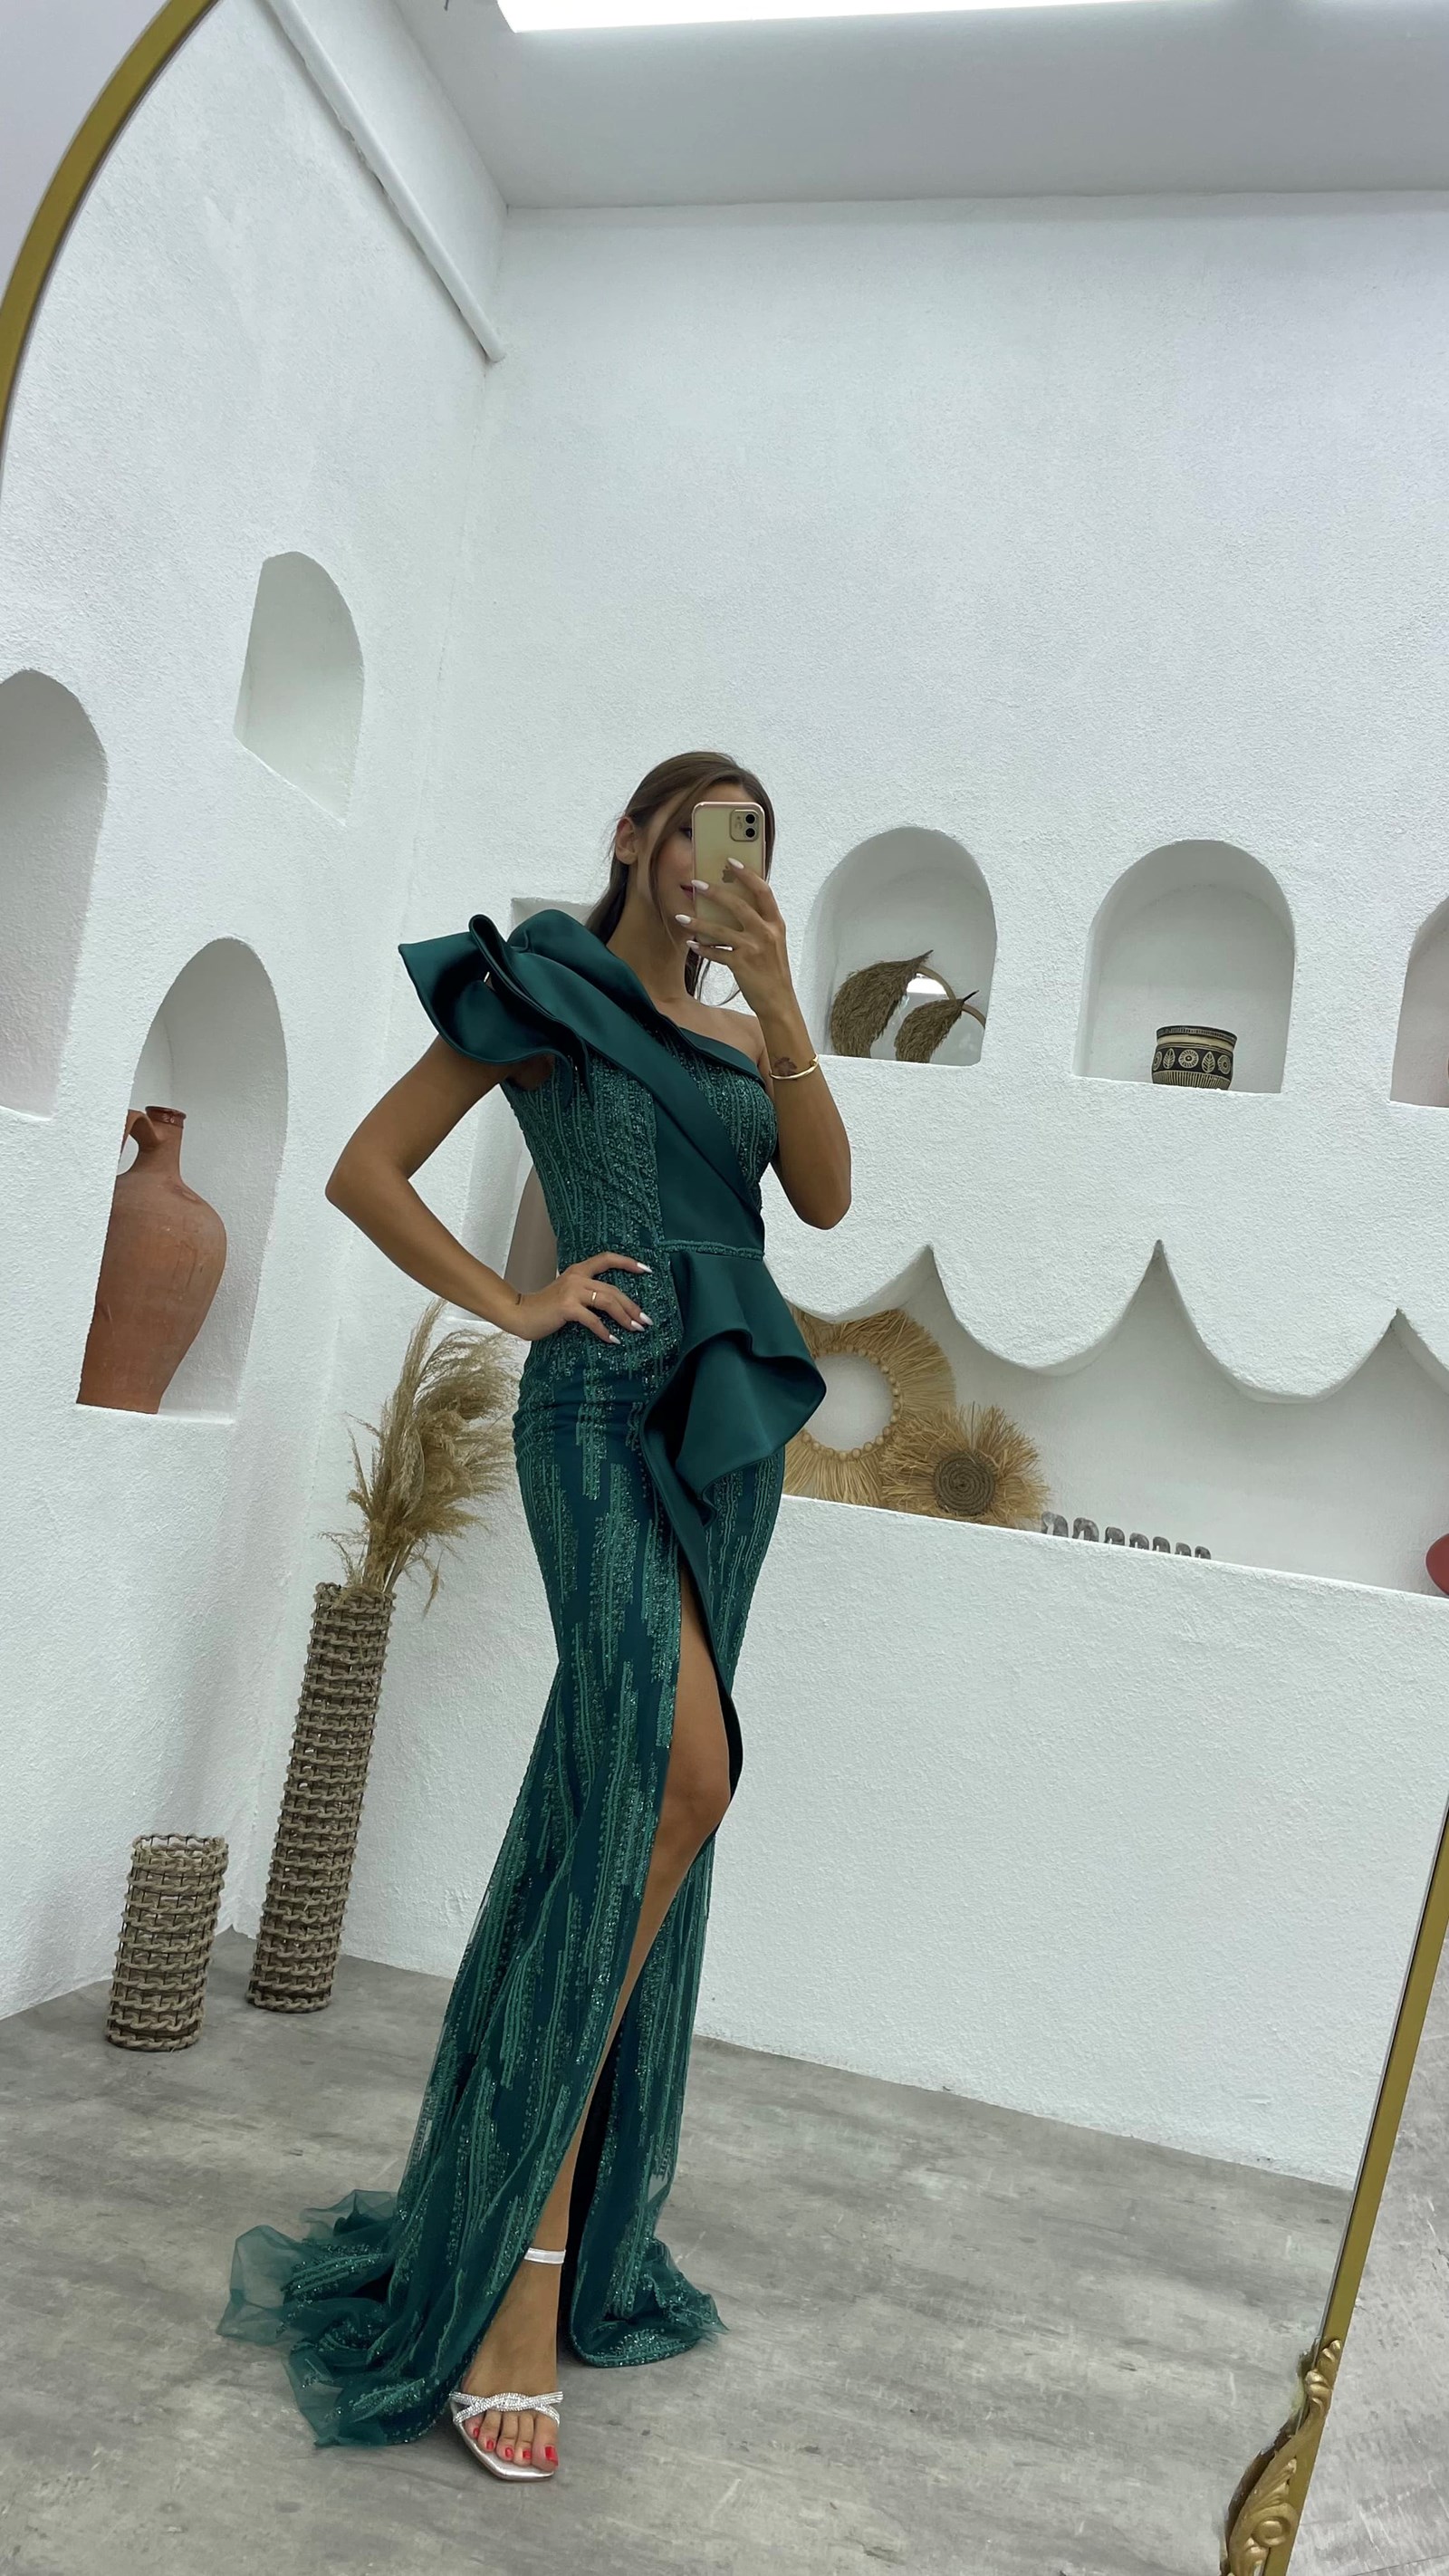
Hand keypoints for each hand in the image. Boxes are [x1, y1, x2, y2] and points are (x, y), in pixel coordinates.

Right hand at [512, 1251, 653, 1345]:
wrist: (519, 1313)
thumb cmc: (545, 1308)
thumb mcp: (568, 1294)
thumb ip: (586, 1293)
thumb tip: (613, 1307)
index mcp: (578, 1270)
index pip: (607, 1259)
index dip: (627, 1262)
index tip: (646, 1270)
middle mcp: (577, 1277)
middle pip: (613, 1289)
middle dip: (632, 1306)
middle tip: (645, 1320)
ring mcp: (572, 1291)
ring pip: (607, 1302)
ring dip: (625, 1317)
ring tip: (635, 1329)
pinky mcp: (567, 1307)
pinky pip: (593, 1319)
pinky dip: (604, 1331)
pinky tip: (612, 1339)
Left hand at [674, 859, 795, 1021]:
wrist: (779, 1001)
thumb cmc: (774, 970)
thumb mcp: (774, 942)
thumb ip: (760, 923)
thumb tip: (733, 905)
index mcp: (776, 923)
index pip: (763, 891)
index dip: (747, 874)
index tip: (731, 861)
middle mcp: (766, 933)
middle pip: (738, 904)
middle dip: (714, 892)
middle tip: (697, 883)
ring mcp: (753, 948)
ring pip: (720, 929)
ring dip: (698, 922)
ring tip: (681, 917)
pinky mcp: (741, 964)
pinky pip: (716, 953)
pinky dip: (702, 948)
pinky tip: (691, 943)